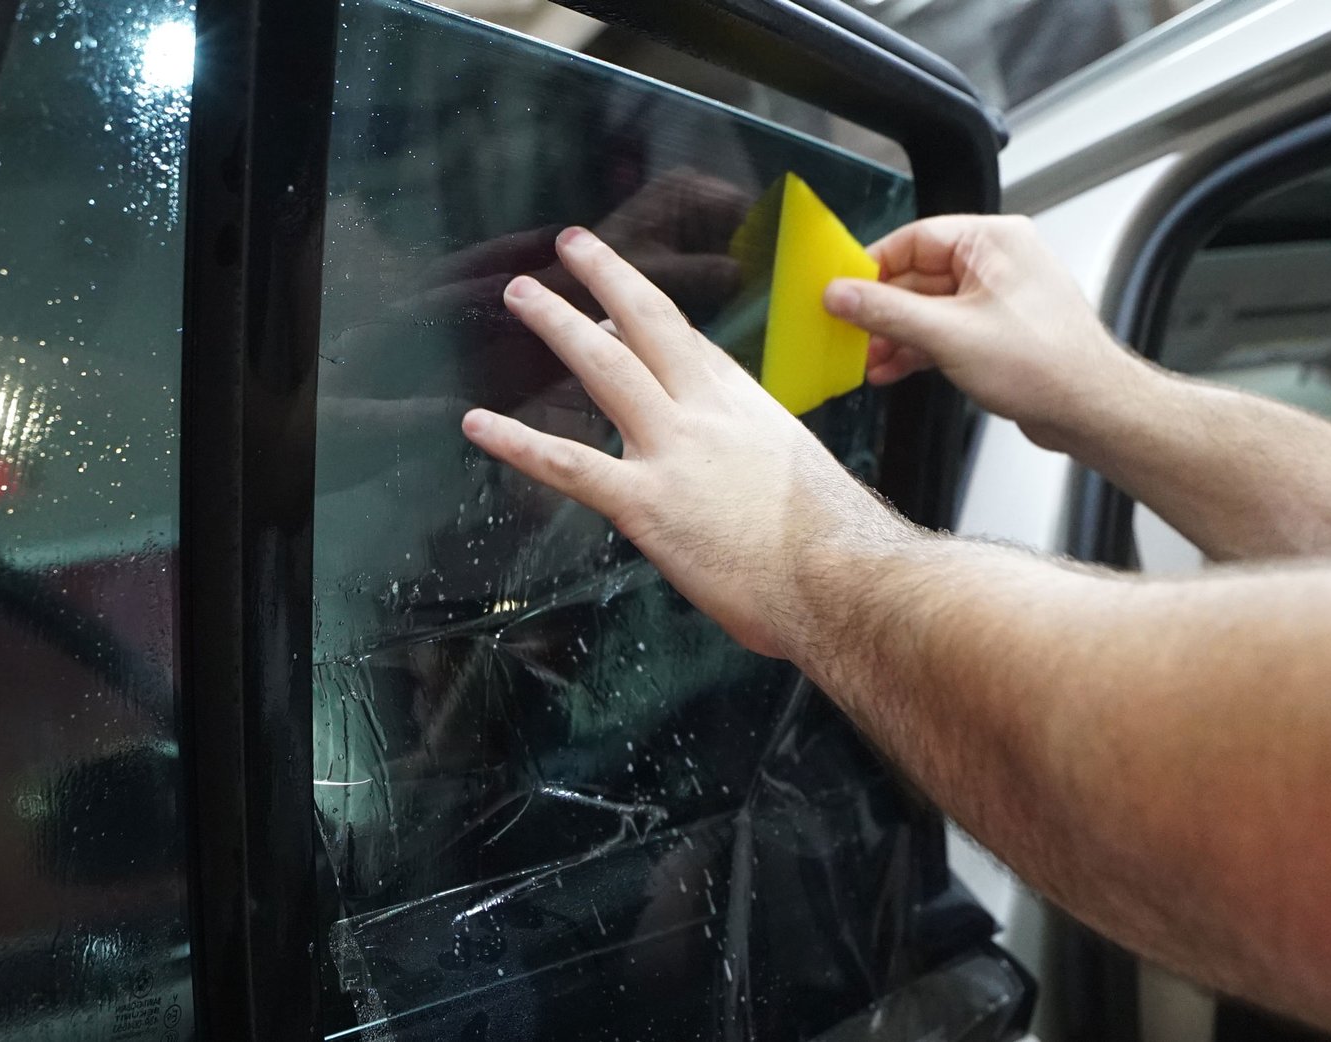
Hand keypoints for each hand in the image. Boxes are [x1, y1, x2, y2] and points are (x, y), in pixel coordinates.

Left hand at [462, 227, 918, 661]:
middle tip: (571, 247)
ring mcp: (674, 451)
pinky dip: (518, 443)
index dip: (650, 317)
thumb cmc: (841, 546)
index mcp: (749, 407)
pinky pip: (569, 465)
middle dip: (606, 278)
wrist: (850, 579)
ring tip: (522, 295)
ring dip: (559, 323)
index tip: (619, 303)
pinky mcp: (646, 503)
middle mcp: (708, 413)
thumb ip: (763, 467)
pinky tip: (480, 426)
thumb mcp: (803, 479)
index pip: (691, 346)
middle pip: (649, 323)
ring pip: (605, 367)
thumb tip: (748, 484)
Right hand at [823, 215, 1151, 447]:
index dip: (870, 266)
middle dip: (879, 310)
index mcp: (993, 242)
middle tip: (846, 331)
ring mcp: (995, 299)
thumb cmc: (1048, 364)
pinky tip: (891, 369)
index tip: (838, 289)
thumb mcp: (949, 334)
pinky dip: (915, 348)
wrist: (1090, 410)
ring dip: (894, 335)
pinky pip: (942, 330)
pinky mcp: (993, 331)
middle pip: (916, 275)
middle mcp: (996, 263)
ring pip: (926, 308)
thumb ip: (887, 312)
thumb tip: (840, 295)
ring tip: (866, 360)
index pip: (913, 239)